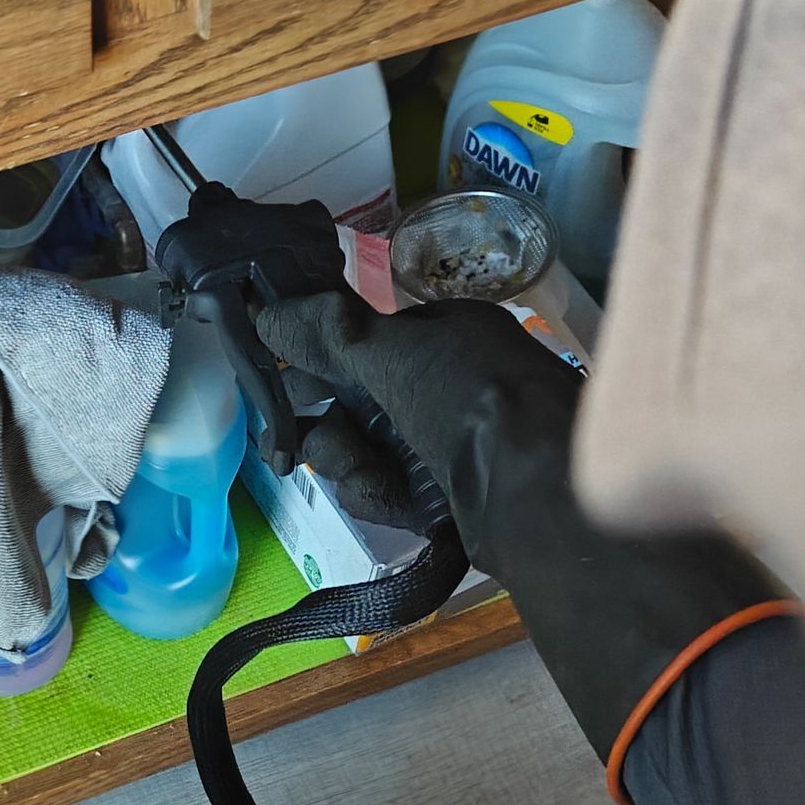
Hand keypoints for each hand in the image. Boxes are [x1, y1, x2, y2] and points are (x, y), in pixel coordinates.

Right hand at [253, 290, 578, 567]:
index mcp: (444, 336)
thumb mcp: (394, 351)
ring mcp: (448, 444)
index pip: (364, 345)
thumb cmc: (471, 399)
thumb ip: (325, 332)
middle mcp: (447, 386)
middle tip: (294, 434)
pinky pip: (388, 491)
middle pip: (356, 402)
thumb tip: (263, 305)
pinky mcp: (447, 499)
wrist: (540, 489)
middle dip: (329, 420)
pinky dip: (382, 494)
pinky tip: (393, 496)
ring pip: (365, 450)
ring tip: (366, 468)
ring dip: (351, 460)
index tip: (280, 378)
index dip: (318, 362)